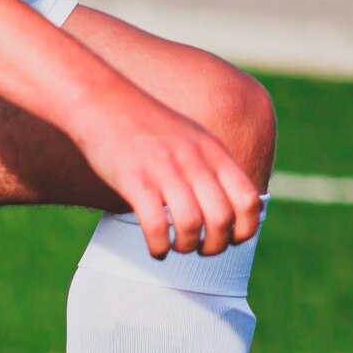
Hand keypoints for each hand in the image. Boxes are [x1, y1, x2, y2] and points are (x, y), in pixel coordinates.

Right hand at [66, 85, 263, 256]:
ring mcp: (164, 170)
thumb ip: (211, 166)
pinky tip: (156, 249)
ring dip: (186, 247)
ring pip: (190, 226)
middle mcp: (193, 161)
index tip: (231, 240)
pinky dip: (159, 247)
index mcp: (213, 152)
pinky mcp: (135, 181)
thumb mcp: (191, 138)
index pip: (248, 199)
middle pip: (222, 219)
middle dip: (214, 246)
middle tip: (201, 250)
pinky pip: (155, 226)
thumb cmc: (146, 128)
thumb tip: (227, 202)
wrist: (104, 103)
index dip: (245, 229)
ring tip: (176, 247)